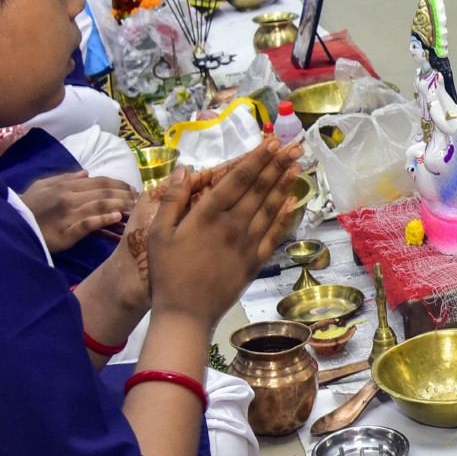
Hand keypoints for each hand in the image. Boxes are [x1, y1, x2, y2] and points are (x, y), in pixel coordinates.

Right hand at [20, 171, 137, 252]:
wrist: (11, 225)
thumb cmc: (28, 205)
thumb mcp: (43, 185)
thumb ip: (66, 178)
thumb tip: (87, 173)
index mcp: (66, 186)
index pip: (99, 182)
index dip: (119, 184)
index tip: (133, 189)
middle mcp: (69, 198)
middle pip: (104, 193)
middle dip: (126, 196)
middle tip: (141, 201)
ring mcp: (68, 215)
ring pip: (100, 206)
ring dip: (121, 206)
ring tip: (136, 209)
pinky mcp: (65, 233)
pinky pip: (88, 224)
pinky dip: (104, 220)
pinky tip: (118, 218)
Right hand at [146, 141, 300, 326]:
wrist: (186, 313)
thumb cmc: (167, 272)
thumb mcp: (158, 233)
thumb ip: (172, 199)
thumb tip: (184, 170)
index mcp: (208, 215)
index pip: (238, 179)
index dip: (256, 158)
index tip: (271, 142)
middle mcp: (233, 225)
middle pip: (260, 188)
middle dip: (278, 164)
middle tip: (295, 146)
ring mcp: (247, 243)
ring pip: (271, 207)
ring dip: (285, 184)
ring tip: (298, 166)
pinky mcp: (255, 261)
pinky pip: (275, 233)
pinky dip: (285, 215)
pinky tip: (293, 202)